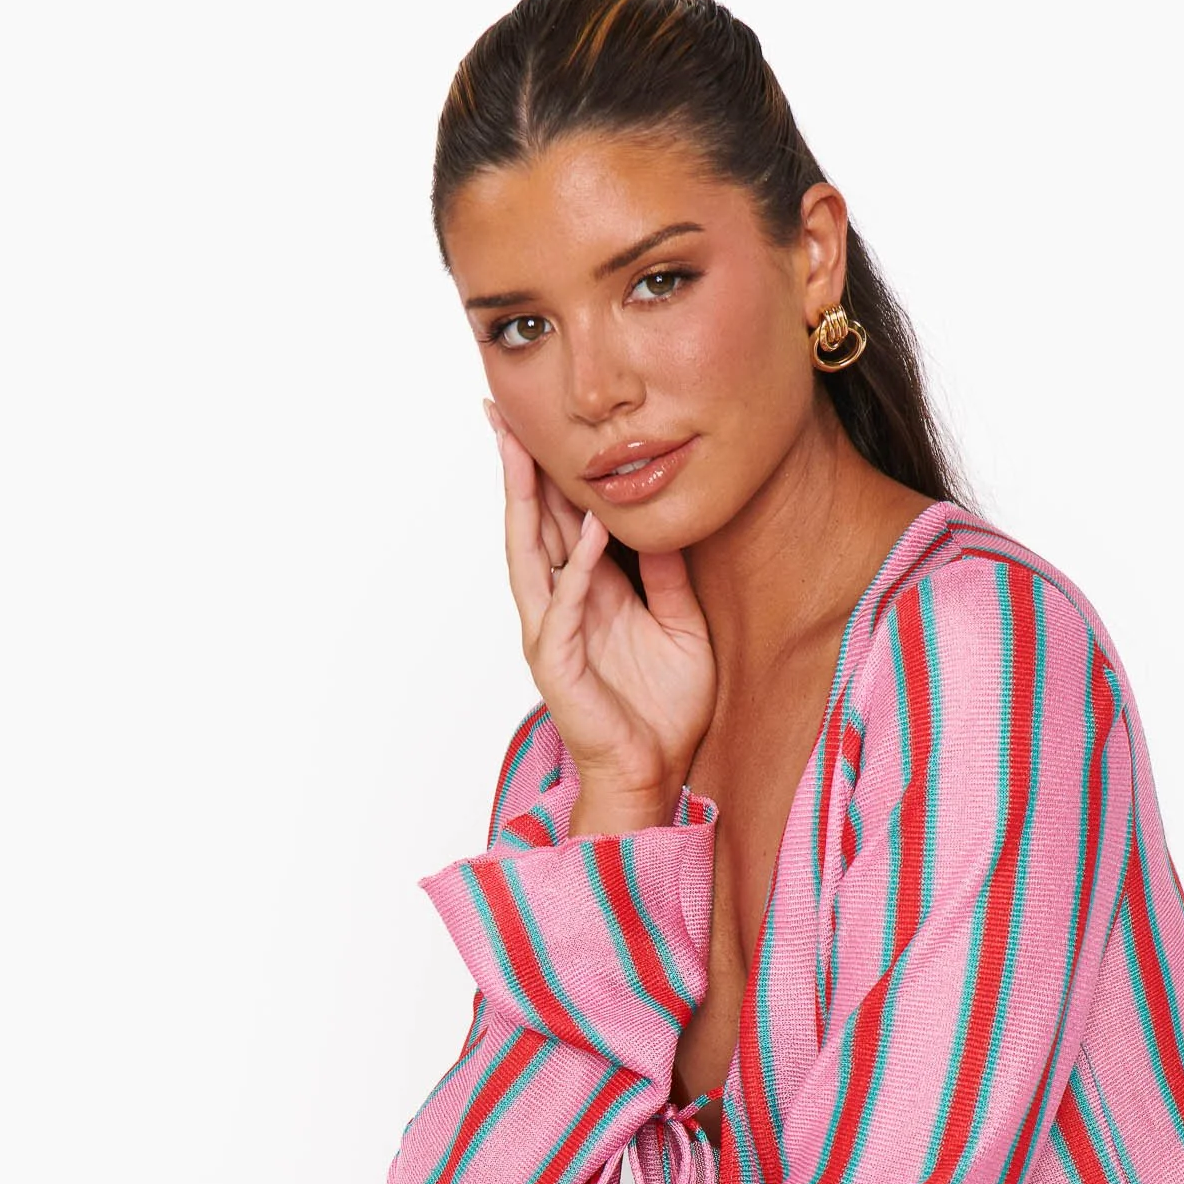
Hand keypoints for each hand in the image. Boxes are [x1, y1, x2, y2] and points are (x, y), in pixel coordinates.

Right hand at [487, 403, 714, 827]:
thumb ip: (669, 575)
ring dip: (524, 502)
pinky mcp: (559, 662)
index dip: (547, 472)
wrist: (656, 771)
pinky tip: (587, 531)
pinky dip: (575, 569)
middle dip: (516, 468)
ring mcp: (553, 631)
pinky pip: (565, 606)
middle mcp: (561, 603)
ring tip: (520, 449)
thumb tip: (666, 523)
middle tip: (501, 412)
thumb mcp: (681, 624)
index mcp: (588, 590)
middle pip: (530, 522)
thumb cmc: (664, 708)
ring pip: (528, 554)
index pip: (559, 518)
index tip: (536, 421)